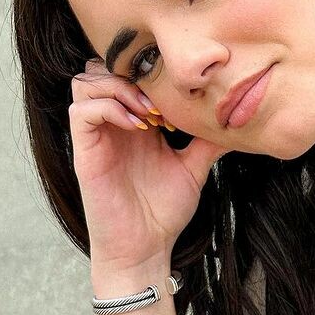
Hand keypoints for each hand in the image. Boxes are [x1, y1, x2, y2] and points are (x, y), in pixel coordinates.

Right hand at [68, 58, 226, 268]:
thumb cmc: (163, 211)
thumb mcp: (192, 170)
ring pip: (85, 82)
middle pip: (101, 68)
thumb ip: (207, 144)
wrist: (145, 246)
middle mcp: (112, 124)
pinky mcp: (85, 152)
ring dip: (119, 88)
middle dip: (132, 74)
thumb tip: (234, 123)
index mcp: (134, 123)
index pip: (128, 76)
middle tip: (162, 102)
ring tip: (149, 114)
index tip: (181, 99)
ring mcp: (97, 136)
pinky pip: (80, 112)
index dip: (151, 76)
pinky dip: (108, 109)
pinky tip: (137, 127)